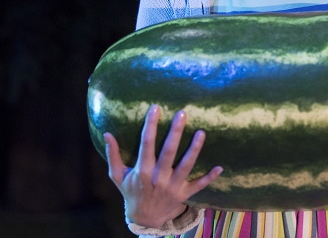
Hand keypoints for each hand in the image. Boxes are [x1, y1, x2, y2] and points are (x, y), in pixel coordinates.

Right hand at [105, 105, 222, 227]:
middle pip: (169, 151)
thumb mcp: (118, 176)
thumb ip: (113, 155)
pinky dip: (210, 177)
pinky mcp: (184, 194)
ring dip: (194, 149)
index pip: (146, 144)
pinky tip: (220, 167)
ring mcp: (173, 186)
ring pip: (186, 165)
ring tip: (201, 132)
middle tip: (182, 113)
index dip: (150, 125)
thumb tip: (107, 133)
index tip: (155, 107)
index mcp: (143, 171)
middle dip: (176, 132)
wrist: (144, 218)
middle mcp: (159, 178)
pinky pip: (199, 185)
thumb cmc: (131, 192)